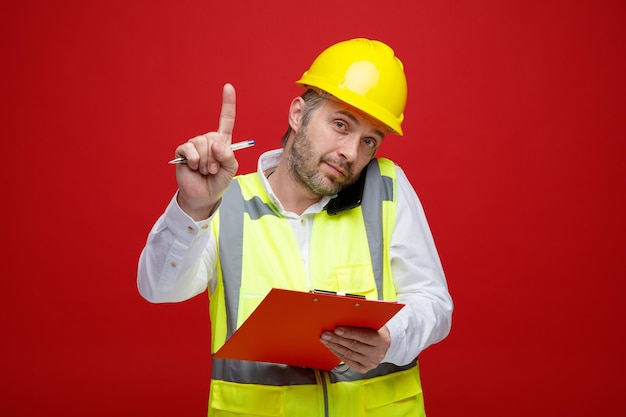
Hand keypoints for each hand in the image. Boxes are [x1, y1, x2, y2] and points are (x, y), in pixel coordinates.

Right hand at [174, 83, 238, 219]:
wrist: (202, 197)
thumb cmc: (217, 183)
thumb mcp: (230, 171)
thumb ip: (229, 156)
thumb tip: (217, 144)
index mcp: (223, 142)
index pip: (226, 120)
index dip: (227, 103)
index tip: (228, 86)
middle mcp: (208, 140)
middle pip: (213, 137)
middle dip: (215, 158)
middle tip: (213, 170)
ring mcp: (195, 145)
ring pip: (202, 143)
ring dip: (205, 161)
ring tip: (205, 170)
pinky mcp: (183, 151)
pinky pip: (189, 148)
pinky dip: (194, 160)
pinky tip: (193, 167)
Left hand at [320, 326, 390, 372]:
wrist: (383, 344)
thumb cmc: (377, 330)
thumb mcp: (375, 323)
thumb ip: (363, 320)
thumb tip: (347, 314)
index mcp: (382, 340)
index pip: (363, 336)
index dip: (349, 333)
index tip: (337, 329)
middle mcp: (378, 353)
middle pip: (354, 346)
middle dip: (337, 339)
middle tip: (326, 334)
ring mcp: (371, 362)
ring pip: (349, 354)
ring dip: (335, 346)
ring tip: (326, 340)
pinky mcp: (364, 368)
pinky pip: (348, 362)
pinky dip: (338, 354)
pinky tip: (332, 348)